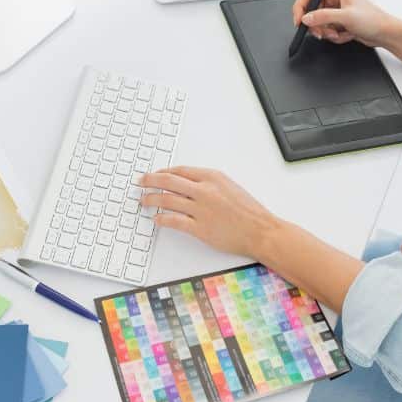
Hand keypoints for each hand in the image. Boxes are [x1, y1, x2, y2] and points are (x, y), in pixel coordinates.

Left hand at [139, 167, 281, 259]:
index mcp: (212, 177)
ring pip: (167, 200)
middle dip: (150, 180)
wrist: (260, 230)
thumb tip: (188, 184)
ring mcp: (201, 210)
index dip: (163, 172)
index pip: (180, 171)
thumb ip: (209, 183)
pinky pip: (174, 221)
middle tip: (140, 182)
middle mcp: (205, 191)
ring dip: (151, 199)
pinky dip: (162, 219)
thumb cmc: (249, 210)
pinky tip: (156, 219)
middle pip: (168, 181)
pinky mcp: (200, 228)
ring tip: (143, 200)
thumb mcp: (230, 186)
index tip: (155, 175)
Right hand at [291, 0, 390, 46]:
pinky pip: (326, 31)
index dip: (301, 8)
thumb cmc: (373, 19)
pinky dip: (334, 36)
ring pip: (318, 24)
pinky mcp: (338, 22)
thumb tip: (307, 17)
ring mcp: (335, 11)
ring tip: (339, 33)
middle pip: (311, 12)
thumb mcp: (346, 16)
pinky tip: (346, 34)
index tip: (299, 21)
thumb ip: (324, 16)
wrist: (384, 33)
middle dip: (318, 25)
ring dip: (327, 32)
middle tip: (323, 32)